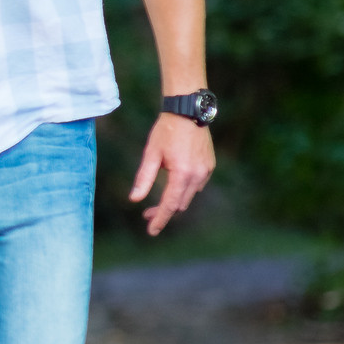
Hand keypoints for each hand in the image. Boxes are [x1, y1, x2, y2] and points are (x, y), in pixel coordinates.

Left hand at [129, 113, 214, 235]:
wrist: (188, 111)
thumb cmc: (166, 131)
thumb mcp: (151, 154)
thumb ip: (143, 178)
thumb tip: (134, 199)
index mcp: (182, 174)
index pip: (169, 205)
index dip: (160, 220)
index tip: (151, 231)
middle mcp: (197, 175)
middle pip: (179, 204)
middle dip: (163, 212)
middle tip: (147, 215)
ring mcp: (206, 171)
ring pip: (188, 196)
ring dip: (174, 202)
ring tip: (158, 203)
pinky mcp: (209, 166)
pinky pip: (196, 186)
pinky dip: (184, 190)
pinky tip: (173, 185)